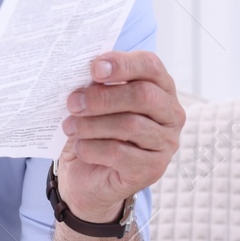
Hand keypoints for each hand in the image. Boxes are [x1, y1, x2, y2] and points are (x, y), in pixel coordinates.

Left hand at [57, 50, 184, 222]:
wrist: (87, 176)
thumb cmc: (94, 131)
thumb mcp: (94, 103)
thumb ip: (95, 85)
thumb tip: (81, 73)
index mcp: (160, 87)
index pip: (150, 65)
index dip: (123, 64)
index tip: (94, 67)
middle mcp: (170, 114)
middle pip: (143, 95)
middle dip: (103, 97)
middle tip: (73, 102)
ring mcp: (165, 143)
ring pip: (130, 125)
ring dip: (92, 124)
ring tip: (69, 126)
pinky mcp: (152, 169)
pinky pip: (120, 153)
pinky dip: (93, 148)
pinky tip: (80, 148)